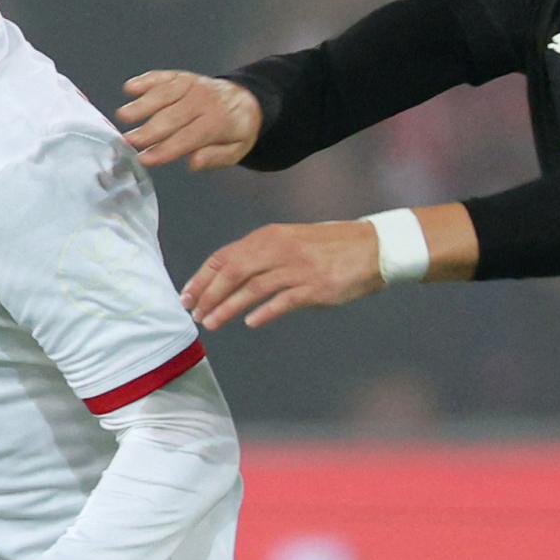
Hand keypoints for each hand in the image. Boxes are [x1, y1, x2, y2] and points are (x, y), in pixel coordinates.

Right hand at [118, 71, 260, 169]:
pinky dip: (146, 80)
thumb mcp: (236, 151)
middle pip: (172, 116)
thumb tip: (193, 162)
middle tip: (128, 141)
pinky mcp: (180, 76)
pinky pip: (163, 77)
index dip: (165, 149)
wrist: (246, 99)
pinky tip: (130, 88)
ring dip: (143, 104)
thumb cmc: (235, 130)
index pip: (188, 137)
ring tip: (123, 116)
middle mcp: (203, 100)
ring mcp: (191, 85)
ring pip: (165, 94)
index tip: (145, 158)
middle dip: (149, 129)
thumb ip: (215, 157)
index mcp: (218, 122)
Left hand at [181, 221, 384, 330]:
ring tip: (211, 323)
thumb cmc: (329, 247)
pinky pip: (282, 301)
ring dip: (228, 307)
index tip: (187, 296)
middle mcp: (279, 249)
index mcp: (269, 237)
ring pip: (252, 288)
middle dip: (209, 294)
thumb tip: (229, 277)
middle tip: (194, 313)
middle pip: (233, 272)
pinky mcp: (314, 287)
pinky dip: (264, 312)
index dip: (202, 278)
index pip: (225, 256)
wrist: (372, 248)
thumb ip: (262, 257)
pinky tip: (249, 323)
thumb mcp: (291, 242)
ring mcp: (297, 268)